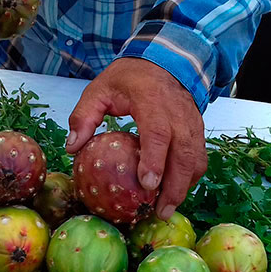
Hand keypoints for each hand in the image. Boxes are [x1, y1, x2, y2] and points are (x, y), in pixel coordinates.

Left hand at [65, 58, 206, 218]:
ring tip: (166, 210)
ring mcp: (192, 121)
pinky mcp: (197, 129)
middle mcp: (177, 112)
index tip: (147, 185)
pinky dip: (190, 177)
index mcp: (151, 99)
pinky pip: (199, 157)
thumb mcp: (99, 89)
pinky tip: (175, 193)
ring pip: (195, 158)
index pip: (157, 132)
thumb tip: (72, 148)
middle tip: (159, 212)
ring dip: (184, 186)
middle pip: (182, 152)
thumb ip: (84, 116)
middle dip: (174, 186)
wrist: (163, 59)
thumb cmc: (128, 78)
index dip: (154, 159)